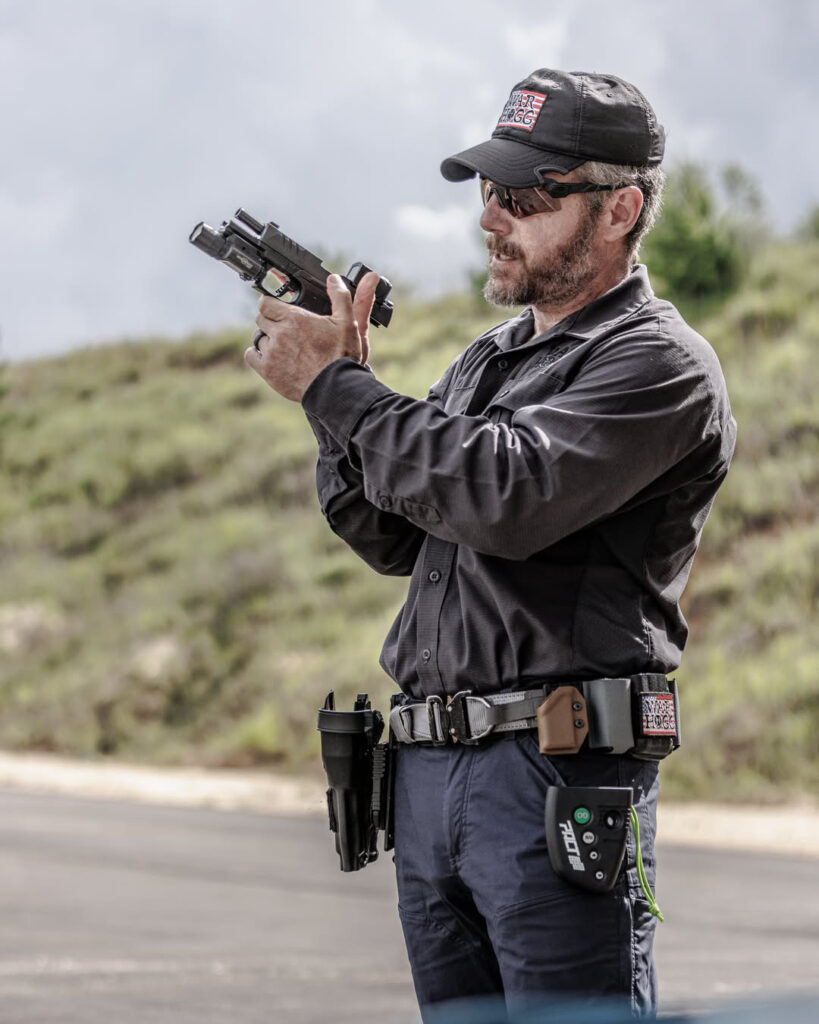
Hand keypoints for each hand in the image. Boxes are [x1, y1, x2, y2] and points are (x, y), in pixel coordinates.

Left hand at [244, 271, 379, 401]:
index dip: (271, 304)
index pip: (265, 302)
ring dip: (267, 339)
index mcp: (295, 318)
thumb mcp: (347, 322)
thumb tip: (333, 278)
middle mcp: (279, 333)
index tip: (279, 309)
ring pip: (258, 337)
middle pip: (261, 318)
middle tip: (285, 328)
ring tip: (283, 346)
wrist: (335, 388)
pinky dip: (258, 355)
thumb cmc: (341, 356)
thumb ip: (340, 296)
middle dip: (271, 321)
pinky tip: (271, 357)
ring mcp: (271, 353)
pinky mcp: (267, 370)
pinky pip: (251, 355)